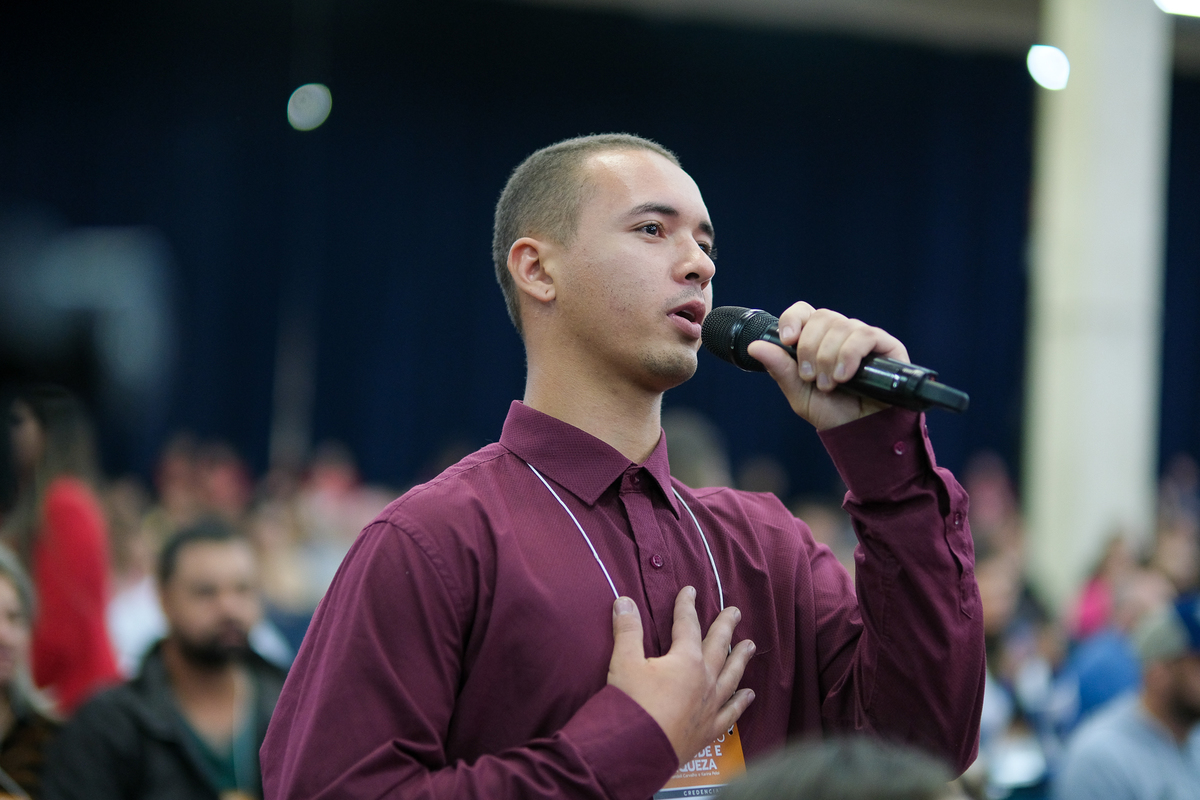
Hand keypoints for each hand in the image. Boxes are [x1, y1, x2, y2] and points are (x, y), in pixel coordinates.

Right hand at [607, 587, 755, 765]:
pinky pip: (731, 712)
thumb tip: (625, 600)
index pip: (688, 625)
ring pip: (731, 676)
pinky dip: (741, 702)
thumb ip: (628, 629)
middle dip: (726, 627)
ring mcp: (710, 706)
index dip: (687, 605)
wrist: (635, 750)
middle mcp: (704, 680)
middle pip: (718, 647)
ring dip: (740, 659)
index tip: (691, 591)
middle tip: (735, 612)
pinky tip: (749, 695)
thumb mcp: (624, 661)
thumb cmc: (631, 704)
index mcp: (686, 660)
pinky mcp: (708, 729)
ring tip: (750, 646)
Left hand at [747, 302, 909, 429]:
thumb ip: (780, 369)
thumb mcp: (799, 394)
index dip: (793, 319)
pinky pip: (866, 335)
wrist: (862, 433)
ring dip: (829, 356)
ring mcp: (864, 338)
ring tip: (829, 384)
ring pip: (841, 326)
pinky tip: (844, 376)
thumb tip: (754, 346)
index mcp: (818, 340)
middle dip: (810, 348)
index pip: (804, 312)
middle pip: (821, 317)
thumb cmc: (833, 413)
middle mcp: (840, 334)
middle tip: (811, 377)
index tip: (788, 341)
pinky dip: (850, 354)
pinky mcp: (887, 346)